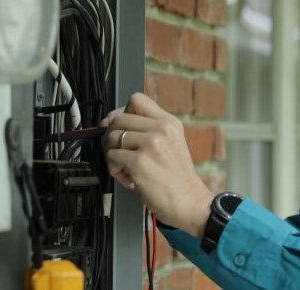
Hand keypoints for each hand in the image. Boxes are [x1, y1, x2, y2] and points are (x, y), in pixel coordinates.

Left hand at [100, 93, 213, 237]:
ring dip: (112, 154)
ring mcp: (150, 144)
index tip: (119, 127)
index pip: (136, 99)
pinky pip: (111, 157)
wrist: (188, 201)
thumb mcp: (170, 144)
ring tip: (126, 167)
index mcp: (169, 122)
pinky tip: (128, 177)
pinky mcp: (139, 161)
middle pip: (118, 118)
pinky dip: (114, 169)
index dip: (121, 112)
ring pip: (111, 137)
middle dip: (112, 137)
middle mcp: (161, 129)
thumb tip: (112, 121)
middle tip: (120, 153)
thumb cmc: (176, 178)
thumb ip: (147, 130)